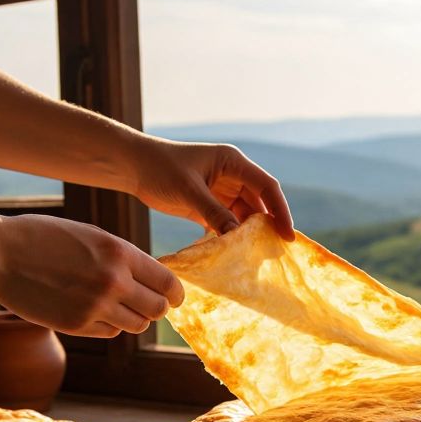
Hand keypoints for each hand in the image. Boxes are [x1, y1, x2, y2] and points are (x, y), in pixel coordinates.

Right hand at [0, 214, 183, 337]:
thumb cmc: (46, 238)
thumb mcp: (92, 236)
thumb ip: (125, 258)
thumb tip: (156, 280)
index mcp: (120, 253)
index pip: (168, 283)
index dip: (176, 293)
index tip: (175, 296)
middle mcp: (113, 282)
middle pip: (158, 309)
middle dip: (156, 306)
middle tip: (148, 302)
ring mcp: (95, 307)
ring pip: (138, 325)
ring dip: (134, 317)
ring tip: (118, 304)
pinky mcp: (77, 326)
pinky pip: (111, 331)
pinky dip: (110, 324)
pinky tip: (94, 309)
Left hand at [129, 139, 294, 239]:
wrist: (133, 167)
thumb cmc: (161, 169)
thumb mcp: (189, 190)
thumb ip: (214, 212)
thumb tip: (237, 238)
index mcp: (233, 162)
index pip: (267, 187)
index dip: (280, 211)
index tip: (287, 235)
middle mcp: (232, 176)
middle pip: (259, 204)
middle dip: (266, 227)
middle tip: (274, 254)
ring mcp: (221, 191)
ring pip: (244, 216)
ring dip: (248, 235)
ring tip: (255, 259)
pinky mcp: (209, 205)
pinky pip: (227, 224)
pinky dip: (230, 238)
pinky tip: (233, 255)